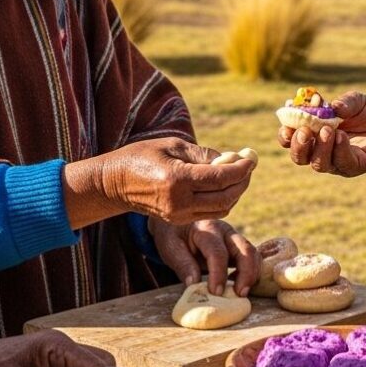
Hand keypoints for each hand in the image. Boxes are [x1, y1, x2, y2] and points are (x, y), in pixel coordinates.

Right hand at [63, 137, 254, 228]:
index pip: (221, 178)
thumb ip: (204, 154)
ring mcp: (179, 215)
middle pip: (226, 197)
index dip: (242, 168)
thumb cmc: (142, 156)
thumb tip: (232, 159)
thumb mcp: (173, 145)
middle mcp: (179, 202)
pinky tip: (224, 184)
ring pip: (222, 208)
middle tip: (248, 165)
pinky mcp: (179, 220)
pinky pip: (211, 213)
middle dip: (243, 181)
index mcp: (177, 179)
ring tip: (238, 173)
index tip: (251, 157)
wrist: (114, 183)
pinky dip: (223, 199)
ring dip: (235, 192)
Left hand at [149, 218, 260, 295]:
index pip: (217, 252)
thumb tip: (194, 284)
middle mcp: (225, 231)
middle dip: (247, 274)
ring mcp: (234, 237)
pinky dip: (250, 272)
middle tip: (240, 295)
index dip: (218, 274)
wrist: (178, 223)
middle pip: (245, 250)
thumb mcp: (171, 248)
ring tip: (240, 293)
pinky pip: (252, 258)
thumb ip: (183, 265)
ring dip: (252, 274)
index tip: (215, 292)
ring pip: (253, 254)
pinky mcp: (238, 246)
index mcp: (206, 229)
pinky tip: (235, 285)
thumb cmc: (174, 235)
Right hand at [277, 91, 365, 181]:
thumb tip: (329, 106)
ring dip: (319, 147)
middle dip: (297, 145)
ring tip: (328, 129)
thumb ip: (343, 102)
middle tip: (303, 130)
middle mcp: (323, 151)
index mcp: (315, 134)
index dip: (285, 130)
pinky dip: (339, 150)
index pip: (291, 139)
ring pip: (319, 163)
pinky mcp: (357, 166)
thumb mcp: (357, 101)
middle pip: (299, 157)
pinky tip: (341, 135)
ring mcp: (339, 161)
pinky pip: (343, 163)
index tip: (287, 115)